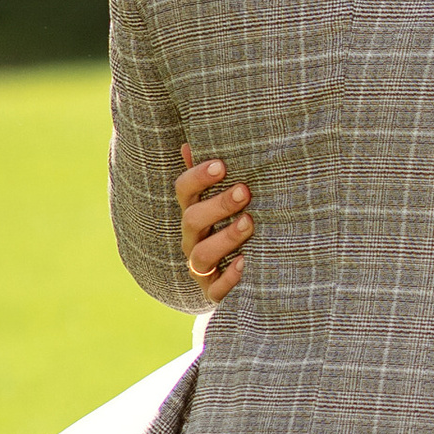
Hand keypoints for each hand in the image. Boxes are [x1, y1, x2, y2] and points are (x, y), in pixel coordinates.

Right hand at [176, 146, 253, 303]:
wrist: (240, 278)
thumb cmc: (233, 227)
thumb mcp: (222, 201)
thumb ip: (209, 176)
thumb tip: (190, 141)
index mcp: (192, 213)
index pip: (184, 191)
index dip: (198, 177)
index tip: (221, 164)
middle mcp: (191, 240)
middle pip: (192, 219)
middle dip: (218, 204)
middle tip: (245, 190)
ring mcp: (201, 268)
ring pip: (202, 254)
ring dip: (225, 237)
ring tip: (250, 223)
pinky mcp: (214, 292)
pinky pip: (216, 288)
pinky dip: (230, 277)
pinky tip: (246, 263)